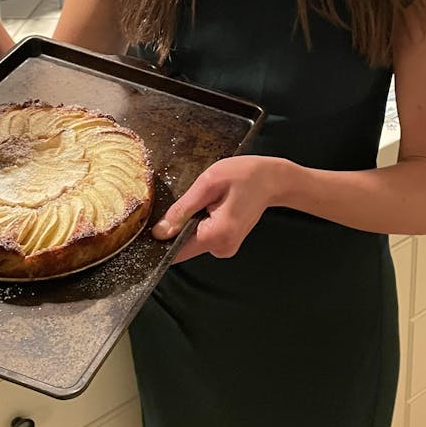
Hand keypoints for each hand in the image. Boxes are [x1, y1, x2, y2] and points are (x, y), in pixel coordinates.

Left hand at [152, 155, 288, 263]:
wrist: (272, 179)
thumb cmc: (245, 175)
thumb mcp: (208, 183)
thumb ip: (182, 209)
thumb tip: (160, 232)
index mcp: (216, 236)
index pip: (176, 250)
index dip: (161, 239)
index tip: (153, 226)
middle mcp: (221, 249)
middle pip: (183, 245)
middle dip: (178, 225)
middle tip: (191, 199)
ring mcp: (225, 248)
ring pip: (192, 240)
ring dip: (190, 223)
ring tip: (205, 200)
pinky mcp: (226, 243)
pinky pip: (203, 237)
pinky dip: (199, 223)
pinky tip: (210, 205)